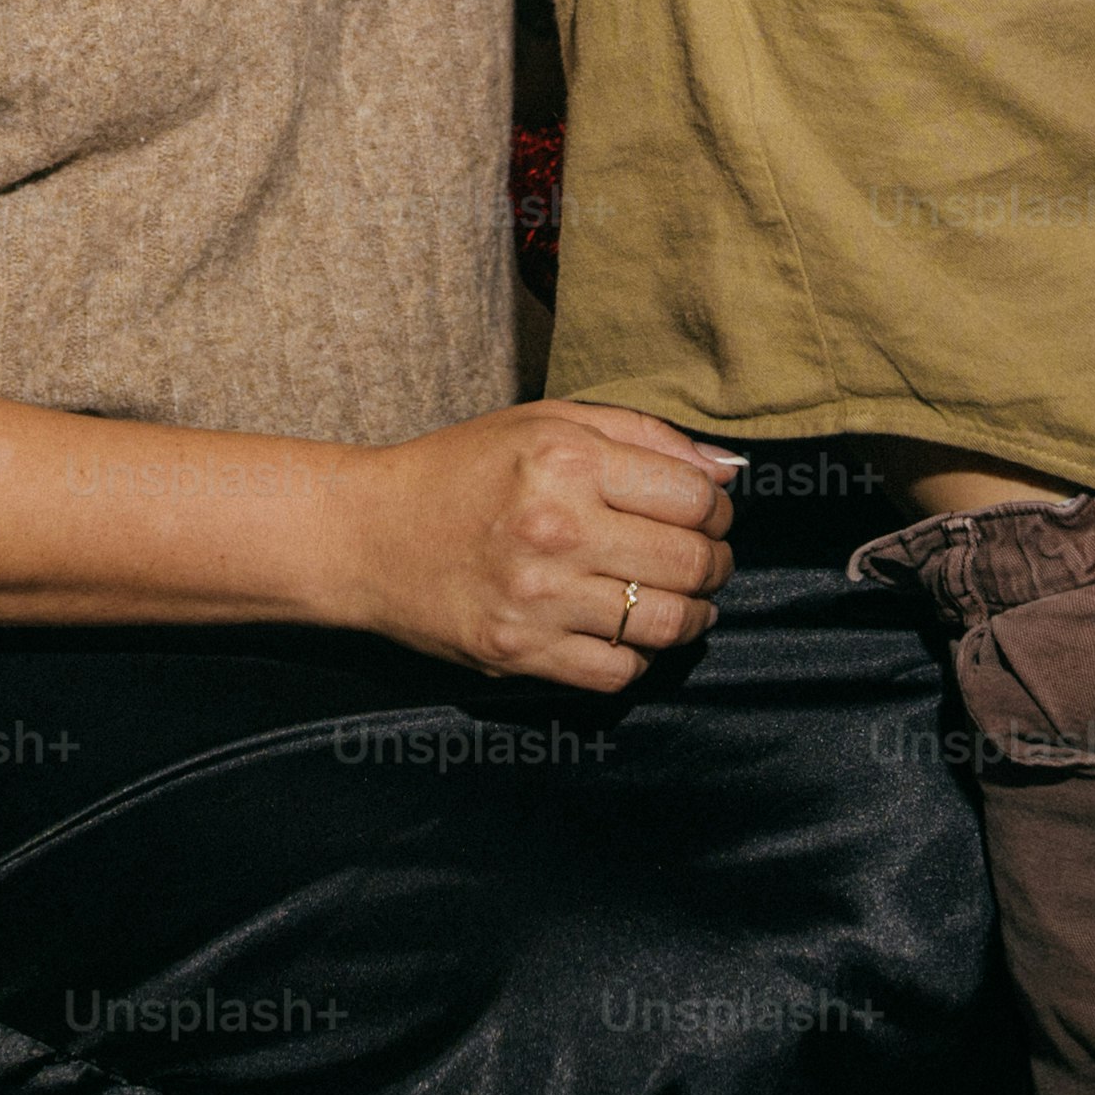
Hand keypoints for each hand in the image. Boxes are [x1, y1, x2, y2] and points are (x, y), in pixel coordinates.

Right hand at [335, 400, 740, 690]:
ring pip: (665, 623)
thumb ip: (643, 436)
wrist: (367, 534)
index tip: (710, 516)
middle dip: (715, 564)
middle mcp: (556, 528)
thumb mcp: (545, 422)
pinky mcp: (518, 652)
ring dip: (692, 616)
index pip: (694, 497)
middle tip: (706, 560)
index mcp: (566, 460)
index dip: (718, 510)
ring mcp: (537, 598)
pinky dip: (639, 658)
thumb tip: (727, 470)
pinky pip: (617, 672)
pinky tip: (629, 635)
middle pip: (691, 562)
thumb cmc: (460, 470)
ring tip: (684, 602)